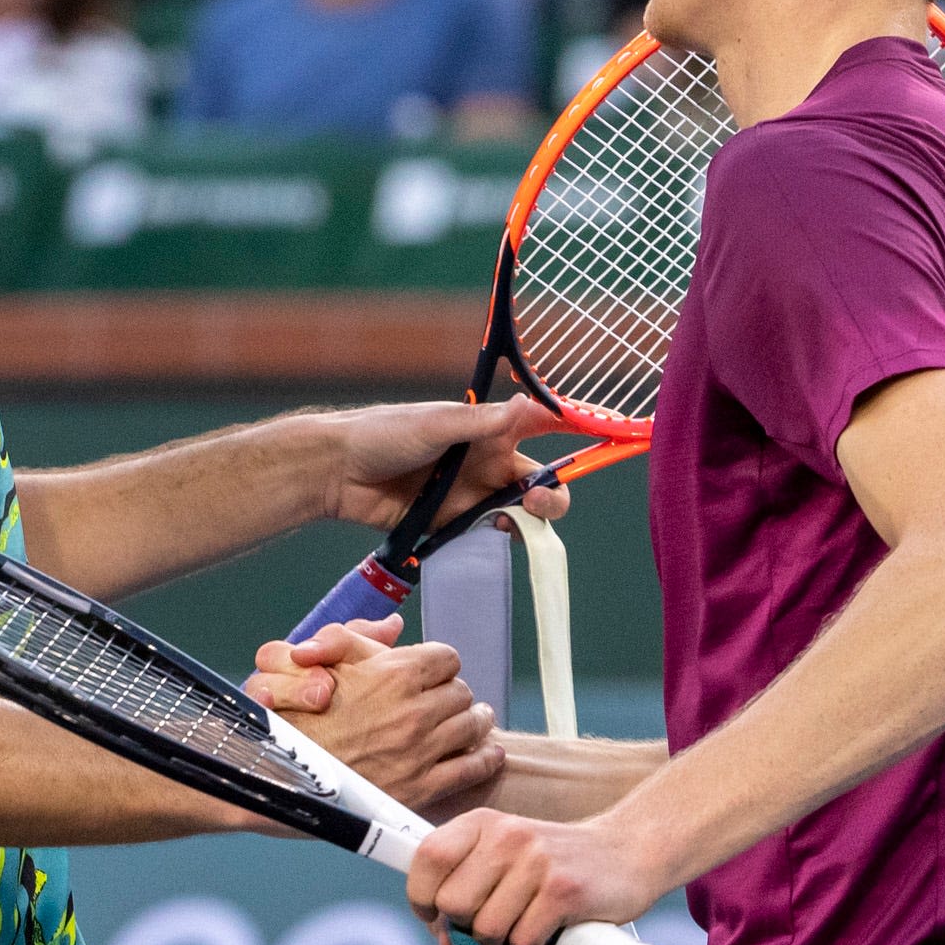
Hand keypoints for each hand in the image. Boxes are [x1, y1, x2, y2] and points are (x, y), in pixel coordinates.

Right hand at [270, 616, 502, 815]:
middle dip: (452, 692)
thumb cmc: (289, 716)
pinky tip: (486, 753)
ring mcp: (421, 751)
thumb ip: (357, 636)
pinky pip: (472, 768)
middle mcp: (415, 711)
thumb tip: (394, 626)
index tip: (429, 673)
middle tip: (443, 700)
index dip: (437, 663)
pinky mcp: (422, 788)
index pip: (446, 656)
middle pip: (462, 690)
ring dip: (474, 721)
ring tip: (471, 721)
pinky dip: (485, 758)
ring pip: (474, 726)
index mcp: (394, 674)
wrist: (276, 776)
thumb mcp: (314, 659)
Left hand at [316, 396, 571, 536]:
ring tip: (518, 523)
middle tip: (542, 505)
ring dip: (527, 520)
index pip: (542, 425)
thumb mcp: (436, 423)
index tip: (608, 435)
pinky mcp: (451, 523)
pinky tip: (493, 538)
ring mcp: (470, 494)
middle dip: (552, 496)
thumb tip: (529, 405)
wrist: (336, 472)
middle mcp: (485, 459)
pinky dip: (496, 539)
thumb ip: (481, 423)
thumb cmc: (382, 434)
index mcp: (486, 427)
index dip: (576, 429)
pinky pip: (485, 535)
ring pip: (517, 511)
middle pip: (538, 480)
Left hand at [410, 809, 665, 944]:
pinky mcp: (564, 891)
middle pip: (453, 903)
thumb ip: (467, 883)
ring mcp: (536, 861)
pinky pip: (522, 942)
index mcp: (483, 822)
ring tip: (520, 934)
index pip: (427, 858)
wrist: (628, 852)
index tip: (435, 917)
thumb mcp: (505, 853)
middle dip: (465, 931)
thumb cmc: (555, 863)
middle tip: (488, 933)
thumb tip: (441, 937)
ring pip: (487, 930)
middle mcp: (506, 835)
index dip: (422, 897)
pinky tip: (542, 941)